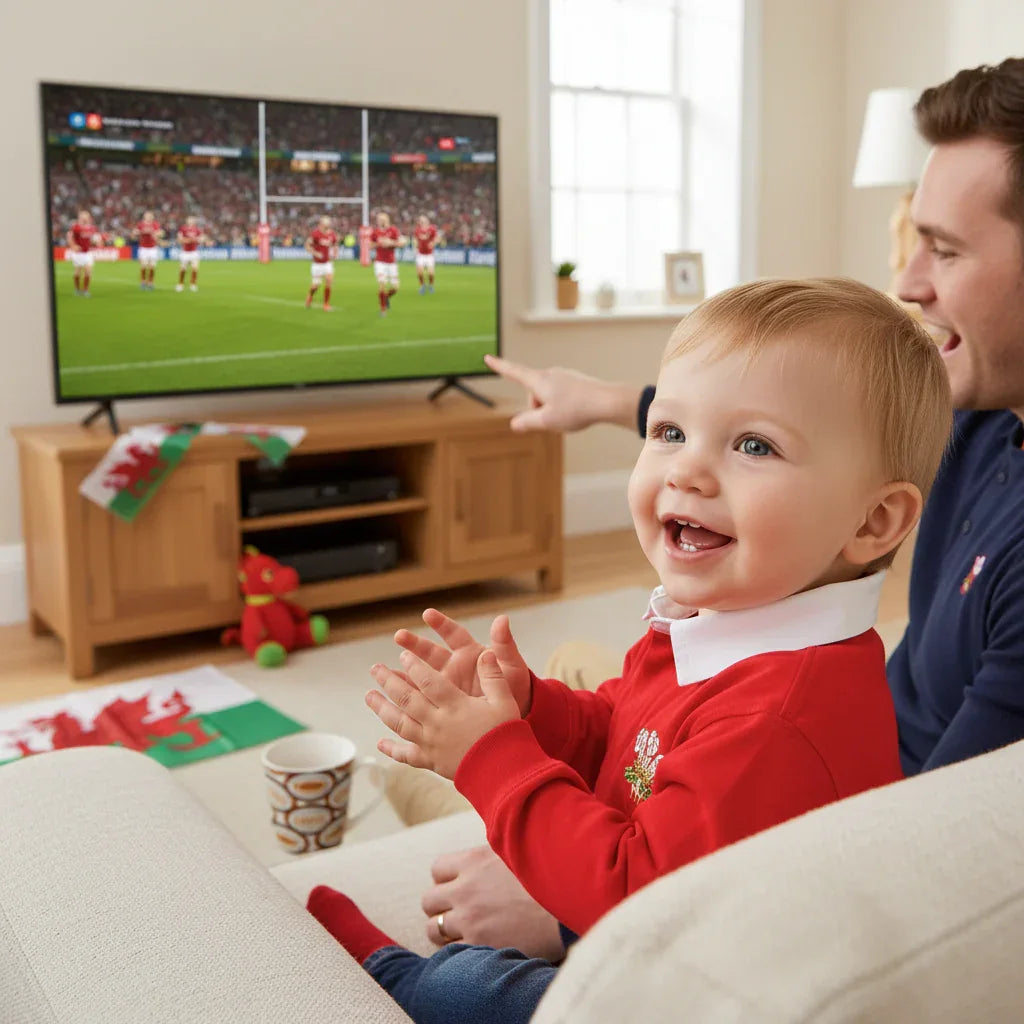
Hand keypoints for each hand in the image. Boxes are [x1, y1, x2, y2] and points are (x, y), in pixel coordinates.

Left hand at [367, 648, 519, 778]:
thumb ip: (493, 676)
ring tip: (369, 696)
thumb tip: (486, 653)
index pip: (429, 681)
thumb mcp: (504, 701)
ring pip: (400, 723)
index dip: (414, 666)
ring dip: (382, 708)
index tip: (403, 654)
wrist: (503, 774)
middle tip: (375, 669)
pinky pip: (407, 755)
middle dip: (389, 681)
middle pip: (407, 699)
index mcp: (455, 705)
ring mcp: (431, 743)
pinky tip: (380, 744)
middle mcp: (438, 723)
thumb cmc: (505, 735)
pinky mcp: (431, 761)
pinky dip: (392, 749)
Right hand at [393, 609, 532, 714]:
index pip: (453, 634)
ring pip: (420, 675)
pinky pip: (420, 699)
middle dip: (414, 643)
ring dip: (403, 671)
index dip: (441, 624)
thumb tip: (502, 619)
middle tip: (399, 636)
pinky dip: (405, 699)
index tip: (427, 614)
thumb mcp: (512, 667)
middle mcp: (454, 667)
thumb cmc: (515, 687)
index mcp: (470, 653)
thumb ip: (505, 645)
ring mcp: (446, 685)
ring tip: (383, 668)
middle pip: (430, 652)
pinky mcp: (441, 703)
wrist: (513, 716)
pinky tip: (388, 699)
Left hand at [421, 845, 565, 959]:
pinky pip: (450, 952)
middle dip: (441, 907)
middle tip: (459, 913)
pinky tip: (474, 950)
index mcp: (474, 860)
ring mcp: (469, 917)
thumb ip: (496, 850)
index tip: (459, 887)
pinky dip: (457, 952)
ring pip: (433, 928)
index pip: (437, 869)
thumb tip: (494, 842)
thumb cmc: (549, 876)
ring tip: (464, 934)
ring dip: (445, 931)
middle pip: (429, 900)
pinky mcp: (478, 944)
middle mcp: (466, 887)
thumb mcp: (518, 850)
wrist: (572, 906)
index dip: (447, 880)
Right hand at [483, 354, 643, 432]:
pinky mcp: (576, 381)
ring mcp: (565, 376)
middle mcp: (551, 374)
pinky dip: (564, 406)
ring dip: (551, 409)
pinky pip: (562, 396)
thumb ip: (527, 422)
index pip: (513, 372)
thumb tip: (515, 423)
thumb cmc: (576, 409)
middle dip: (537, 409)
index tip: (488, 358)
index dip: (499, 366)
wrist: (607, 401)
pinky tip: (577, 413)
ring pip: (548, 397)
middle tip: (552, 421)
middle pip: (533, 394)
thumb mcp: (546, 421)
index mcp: (539, 380)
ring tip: (568, 417)